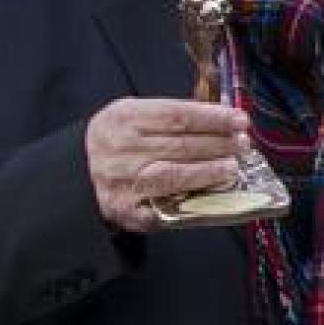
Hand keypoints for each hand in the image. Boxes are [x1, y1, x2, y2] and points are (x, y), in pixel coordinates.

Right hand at [85, 97, 249, 232]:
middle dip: (218, 144)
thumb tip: (226, 119)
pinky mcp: (127, 209)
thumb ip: (175, 115)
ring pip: (174, 174)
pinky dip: (191, 199)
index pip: (178, 115)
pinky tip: (212, 193)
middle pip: (180, 145)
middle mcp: (121, 147)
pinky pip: (163, 206)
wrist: (79, 174)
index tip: (241, 120)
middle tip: (244, 144)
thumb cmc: (123, 141)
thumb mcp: (138, 115)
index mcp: (125, 116)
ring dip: (210, 170)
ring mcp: (122, 180)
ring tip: (233, 166)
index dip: (214, 118)